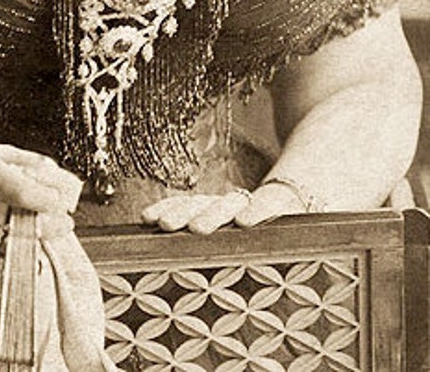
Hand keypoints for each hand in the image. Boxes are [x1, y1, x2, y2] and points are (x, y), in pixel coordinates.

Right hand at [0, 143, 81, 271]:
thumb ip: (26, 160)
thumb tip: (58, 174)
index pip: (21, 190)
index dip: (48, 199)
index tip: (62, 201)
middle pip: (20, 221)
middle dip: (50, 225)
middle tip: (65, 222)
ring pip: (8, 244)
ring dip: (34, 241)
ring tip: (46, 232)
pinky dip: (7, 259)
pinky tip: (17, 249)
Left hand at [141, 182, 307, 234]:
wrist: (314, 181)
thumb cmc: (270, 227)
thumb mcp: (237, 238)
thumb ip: (214, 244)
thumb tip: (173, 278)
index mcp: (218, 212)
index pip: (189, 206)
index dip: (169, 209)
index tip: (146, 218)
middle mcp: (234, 205)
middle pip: (203, 205)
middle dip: (182, 213)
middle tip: (164, 225)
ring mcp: (258, 203)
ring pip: (231, 204)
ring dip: (212, 214)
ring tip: (197, 228)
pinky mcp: (287, 205)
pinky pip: (269, 205)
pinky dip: (258, 211)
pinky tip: (247, 220)